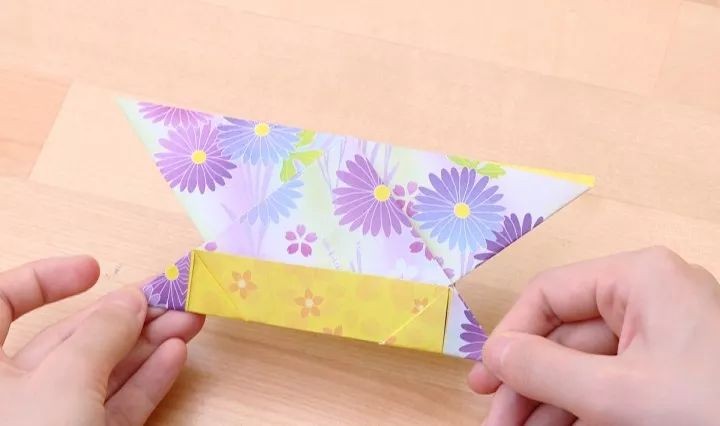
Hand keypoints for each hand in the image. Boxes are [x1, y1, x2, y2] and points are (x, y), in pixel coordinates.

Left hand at [0, 256, 204, 425]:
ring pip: (101, 372)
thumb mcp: (65, 379)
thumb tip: (131, 300)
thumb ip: (102, 334)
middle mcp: (11, 390)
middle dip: (125, 315)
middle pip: (70, 338)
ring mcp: (47, 420)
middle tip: (171, 296)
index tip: (93, 269)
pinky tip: (175, 356)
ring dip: (148, 344)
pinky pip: (113, 405)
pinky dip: (145, 382)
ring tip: (189, 320)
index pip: (2, 302)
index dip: (44, 279)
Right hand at [468, 247, 719, 425]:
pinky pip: (613, 383)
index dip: (511, 337)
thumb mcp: (616, 395)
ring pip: (586, 364)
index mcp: (637, 278)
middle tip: (496, 423)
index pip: (549, 294)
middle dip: (527, 382)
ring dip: (549, 402)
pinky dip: (582, 409)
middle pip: (564, 335)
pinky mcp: (675, 370)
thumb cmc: (704, 409)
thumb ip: (544, 368)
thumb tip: (495, 353)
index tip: (487, 383)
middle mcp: (649, 297)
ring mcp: (664, 335)